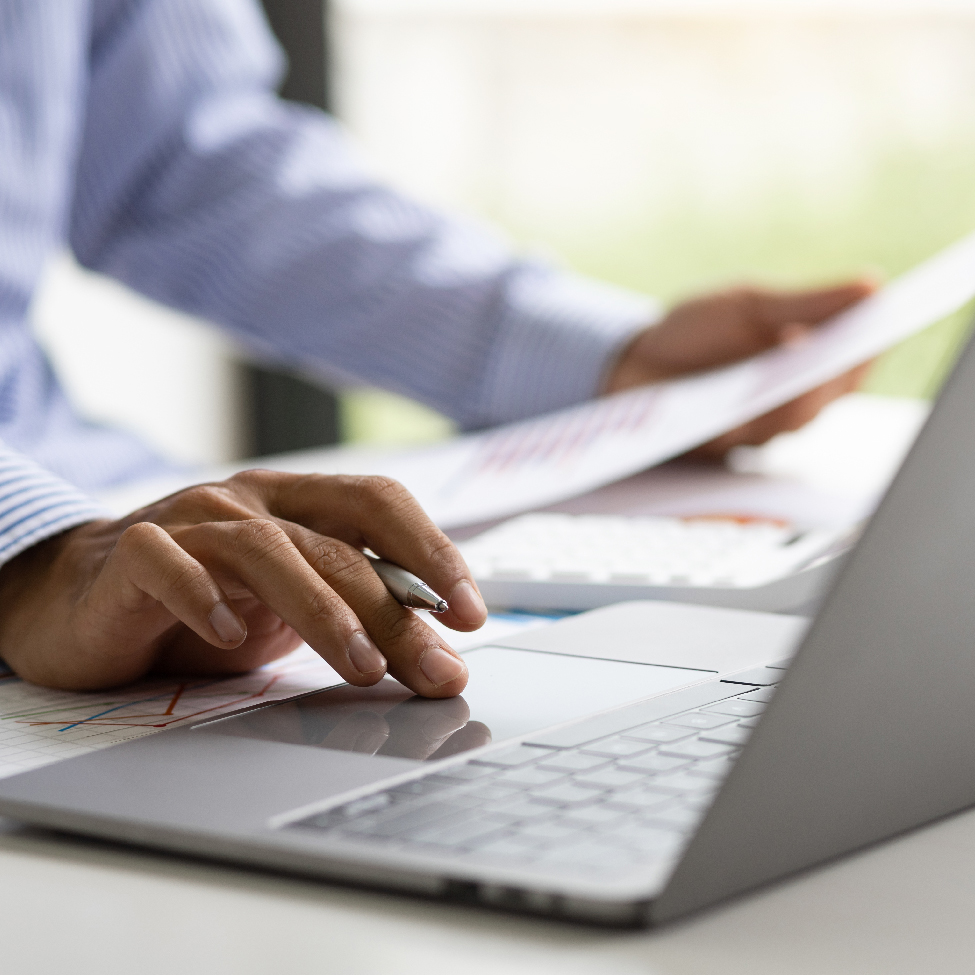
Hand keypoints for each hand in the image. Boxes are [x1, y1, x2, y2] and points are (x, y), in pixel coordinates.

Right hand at [0, 472, 486, 695]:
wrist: (87, 599)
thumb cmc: (203, 606)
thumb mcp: (292, 610)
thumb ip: (356, 614)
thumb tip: (441, 658)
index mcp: (298, 505)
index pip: (379, 504)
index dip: (432, 551)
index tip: (472, 613)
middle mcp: (250, 502)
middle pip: (337, 545)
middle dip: (395, 612)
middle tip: (437, 669)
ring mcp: (191, 521)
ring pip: (267, 550)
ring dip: (323, 610)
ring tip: (362, 666)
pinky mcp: (131, 553)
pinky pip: (167, 563)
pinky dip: (201, 595)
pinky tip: (230, 637)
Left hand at [604, 280, 876, 455]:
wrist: (628, 364)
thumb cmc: (692, 330)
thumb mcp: (748, 304)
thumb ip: (805, 302)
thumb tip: (872, 284)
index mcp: (805, 360)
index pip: (851, 361)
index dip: (867, 351)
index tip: (877, 334)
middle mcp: (787, 400)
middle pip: (826, 397)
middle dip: (830, 379)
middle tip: (835, 360)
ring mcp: (756, 428)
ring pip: (789, 422)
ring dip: (793, 403)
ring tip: (794, 381)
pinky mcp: (722, 449)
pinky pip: (743, 442)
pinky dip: (749, 424)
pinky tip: (746, 409)